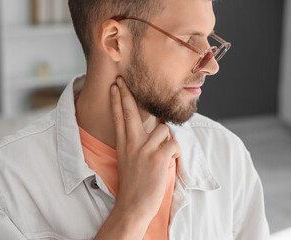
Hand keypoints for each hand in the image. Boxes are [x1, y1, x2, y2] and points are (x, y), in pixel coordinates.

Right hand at [110, 75, 180, 219]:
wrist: (133, 205)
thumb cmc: (133, 184)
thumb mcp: (127, 160)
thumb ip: (135, 144)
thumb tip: (153, 130)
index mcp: (123, 145)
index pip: (118, 117)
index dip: (116, 100)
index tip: (114, 86)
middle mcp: (131, 144)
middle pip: (129, 111)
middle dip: (126, 93)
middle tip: (122, 79)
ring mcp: (144, 150)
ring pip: (163, 128)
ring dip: (168, 138)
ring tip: (163, 152)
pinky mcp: (157, 158)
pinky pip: (174, 144)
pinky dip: (175, 151)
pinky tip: (169, 160)